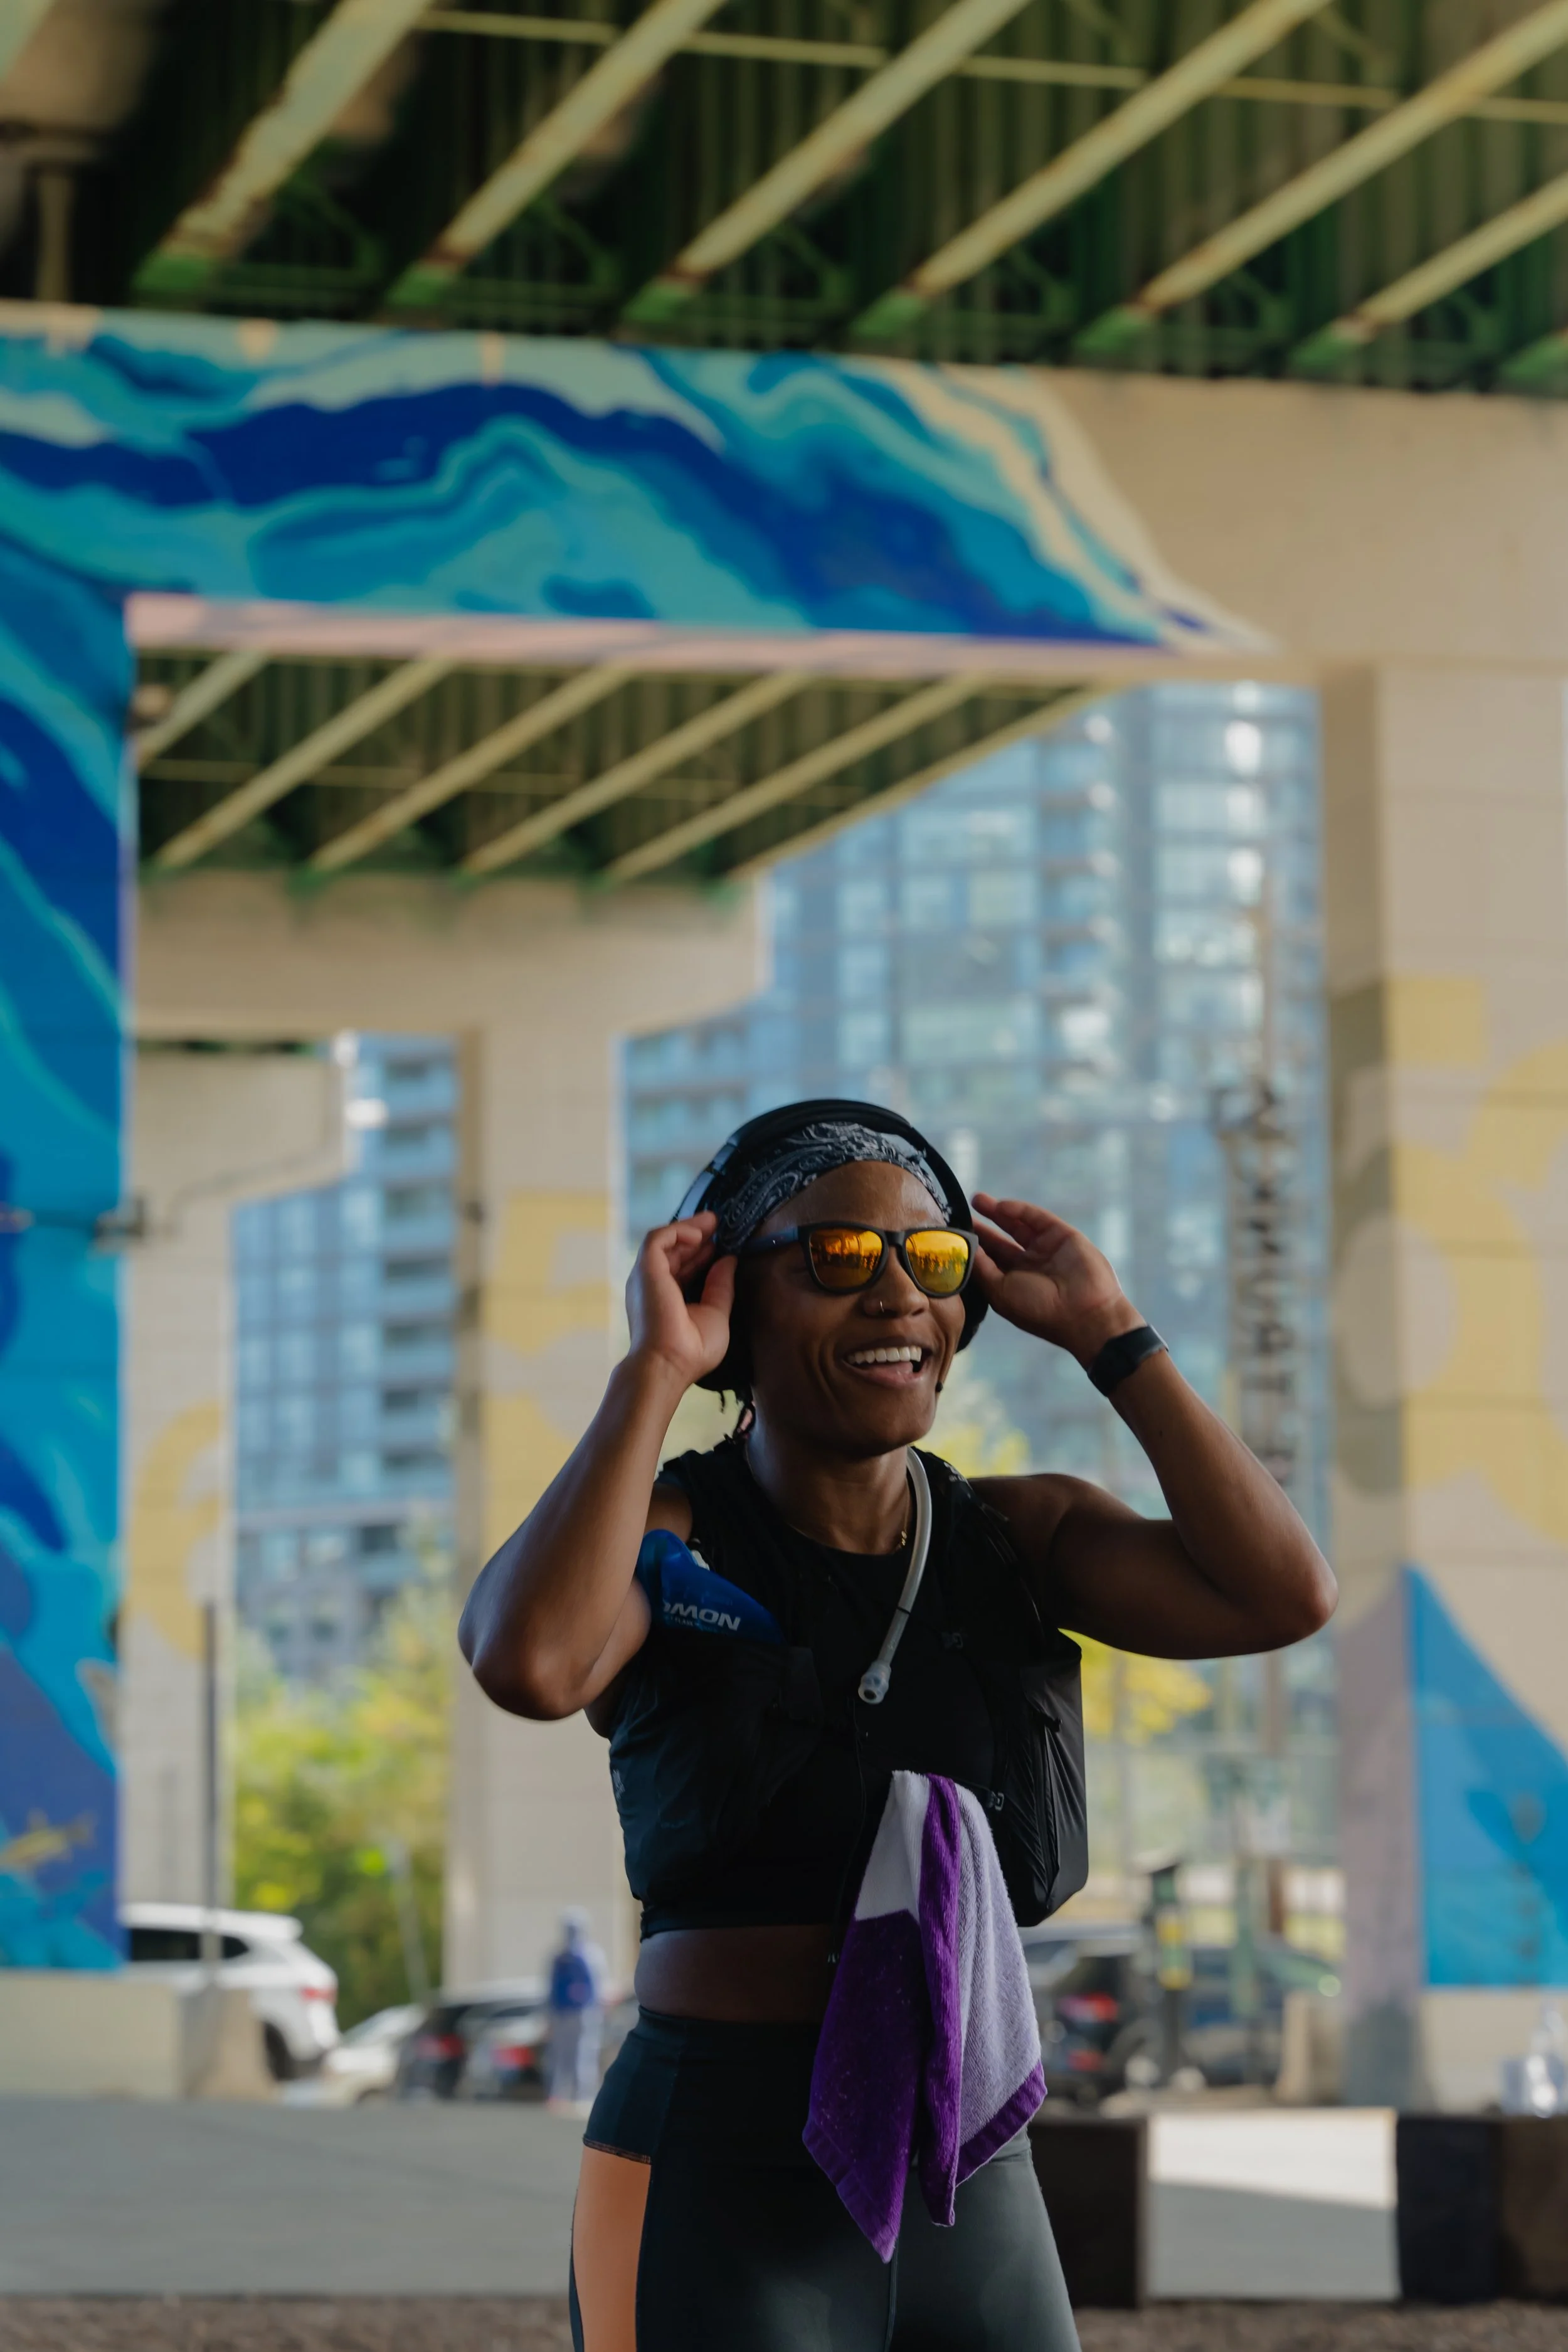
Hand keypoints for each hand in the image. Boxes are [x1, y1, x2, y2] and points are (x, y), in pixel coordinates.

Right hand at [625, 1212, 735, 1389]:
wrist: (668, 1364)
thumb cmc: (691, 1350)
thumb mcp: (715, 1313)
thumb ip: (720, 1286)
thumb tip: (728, 1260)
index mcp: (666, 1298)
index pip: (682, 1267)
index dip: (700, 1253)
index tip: (720, 1243)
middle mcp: (653, 1285)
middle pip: (673, 1251)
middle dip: (695, 1235)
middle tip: (717, 1223)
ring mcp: (647, 1276)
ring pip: (664, 1240)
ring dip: (688, 1227)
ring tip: (712, 1221)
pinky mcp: (645, 1268)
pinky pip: (658, 1238)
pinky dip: (678, 1230)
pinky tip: (700, 1233)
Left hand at [971, 1193, 1142, 1366]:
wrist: (1085, 1312)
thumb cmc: (1038, 1309)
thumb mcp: (1000, 1292)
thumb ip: (981, 1268)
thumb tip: (964, 1248)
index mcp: (1014, 1284)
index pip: (988, 1260)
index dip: (971, 1246)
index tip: (951, 1233)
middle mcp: (1029, 1266)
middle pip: (999, 1241)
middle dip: (982, 1227)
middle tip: (960, 1211)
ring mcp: (1046, 1250)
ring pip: (1016, 1225)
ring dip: (997, 1211)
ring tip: (976, 1199)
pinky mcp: (1061, 1235)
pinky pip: (1036, 1218)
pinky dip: (1018, 1210)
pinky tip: (1000, 1206)